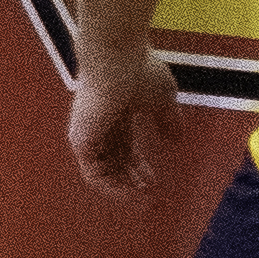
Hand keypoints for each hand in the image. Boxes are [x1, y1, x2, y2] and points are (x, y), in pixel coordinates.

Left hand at [68, 43, 184, 198]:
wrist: (116, 58)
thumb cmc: (139, 70)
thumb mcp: (162, 98)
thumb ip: (168, 118)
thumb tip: (178, 136)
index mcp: (117, 112)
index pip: (125, 146)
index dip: (140, 166)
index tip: (156, 182)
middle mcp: (100, 124)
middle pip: (114, 161)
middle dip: (132, 180)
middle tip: (149, 197)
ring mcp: (88, 132)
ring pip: (102, 171)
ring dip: (123, 188)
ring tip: (142, 200)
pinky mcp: (81, 140)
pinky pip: (93, 174)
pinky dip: (111, 187)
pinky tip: (130, 194)